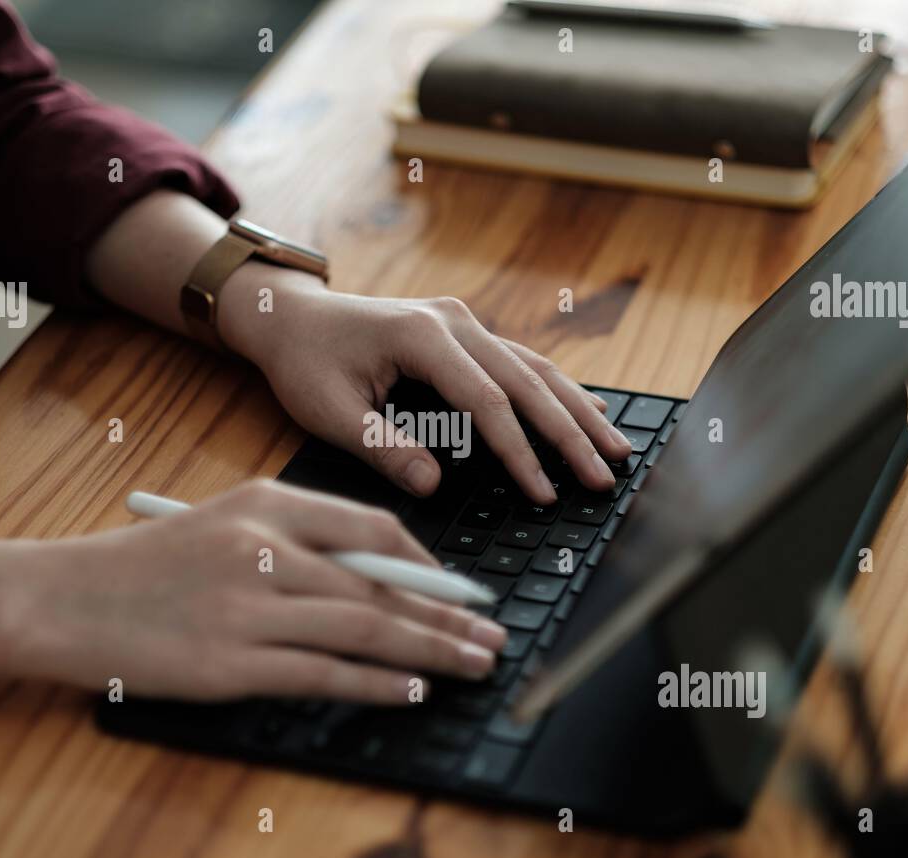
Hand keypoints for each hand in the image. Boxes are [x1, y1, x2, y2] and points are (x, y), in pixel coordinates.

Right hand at [11, 481, 506, 703]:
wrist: (61, 599)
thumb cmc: (146, 563)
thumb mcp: (225, 522)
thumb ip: (300, 539)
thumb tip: (381, 576)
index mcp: (267, 503)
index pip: (374, 530)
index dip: (430, 565)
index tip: (460, 591)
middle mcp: (265, 548)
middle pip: (383, 584)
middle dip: (450, 614)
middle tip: (492, 635)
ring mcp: (249, 608)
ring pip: (366, 627)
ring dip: (430, 649)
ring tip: (473, 663)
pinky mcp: (231, 662)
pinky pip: (324, 672)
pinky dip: (377, 682)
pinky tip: (413, 688)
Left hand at [216, 262, 632, 503]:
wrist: (291, 315)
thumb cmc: (304, 361)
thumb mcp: (328, 410)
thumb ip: (381, 446)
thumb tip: (433, 483)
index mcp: (422, 336)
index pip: (486, 402)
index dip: (519, 452)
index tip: (543, 493)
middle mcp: (453, 322)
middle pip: (527, 381)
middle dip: (570, 433)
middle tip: (604, 476)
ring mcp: (463, 323)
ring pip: (535, 368)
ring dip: (577, 410)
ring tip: (616, 448)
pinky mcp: (464, 333)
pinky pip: (520, 363)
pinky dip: (557, 390)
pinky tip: (589, 409)